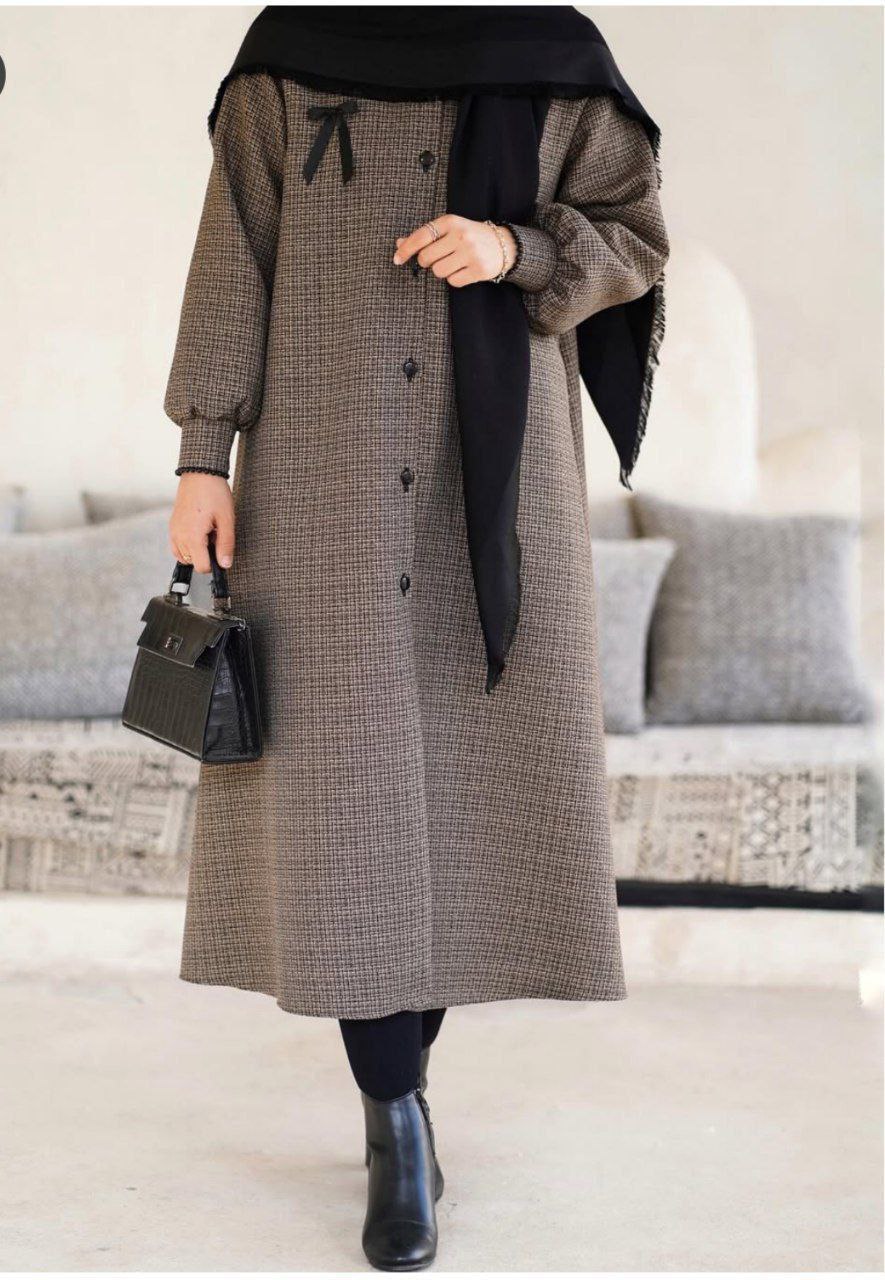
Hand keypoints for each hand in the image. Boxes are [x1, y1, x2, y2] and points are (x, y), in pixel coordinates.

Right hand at [169, 473, 234, 572]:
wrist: (200, 473)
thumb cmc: (214, 493)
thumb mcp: (226, 520)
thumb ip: (226, 545)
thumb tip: (225, 564)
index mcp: (192, 537)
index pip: (202, 567)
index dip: (215, 563)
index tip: (222, 551)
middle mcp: (179, 536)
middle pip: (193, 563)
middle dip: (206, 554)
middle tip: (215, 534)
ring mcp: (173, 531)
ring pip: (185, 556)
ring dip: (197, 551)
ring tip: (207, 532)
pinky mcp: (172, 526)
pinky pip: (178, 547)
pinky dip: (188, 545)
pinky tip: (199, 532)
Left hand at [393, 215, 516, 286]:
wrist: (504, 244)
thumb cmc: (470, 236)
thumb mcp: (449, 230)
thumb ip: (425, 236)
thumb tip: (398, 244)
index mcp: (451, 221)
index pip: (421, 236)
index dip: (406, 249)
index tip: (396, 259)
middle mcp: (461, 235)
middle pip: (427, 258)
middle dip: (427, 262)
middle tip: (438, 258)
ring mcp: (470, 253)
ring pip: (438, 271)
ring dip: (442, 271)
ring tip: (454, 263)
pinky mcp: (478, 269)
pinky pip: (453, 282)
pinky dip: (455, 279)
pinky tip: (464, 270)